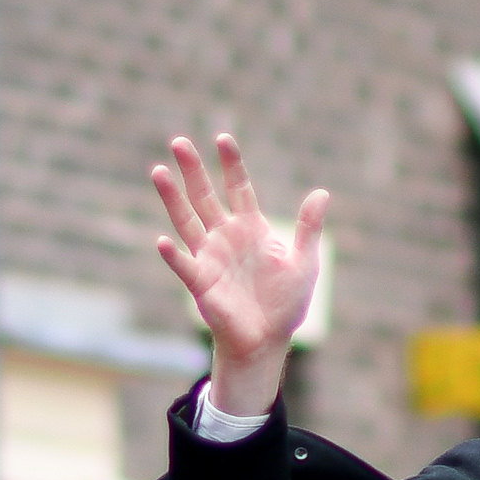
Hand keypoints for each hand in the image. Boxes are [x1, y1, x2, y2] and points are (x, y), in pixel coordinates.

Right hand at [151, 133, 329, 419]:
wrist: (268, 340)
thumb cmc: (285, 303)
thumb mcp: (304, 262)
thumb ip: (308, 228)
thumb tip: (321, 193)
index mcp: (251, 228)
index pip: (238, 188)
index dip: (231, 164)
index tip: (222, 139)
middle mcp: (225, 237)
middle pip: (205, 196)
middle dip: (192, 170)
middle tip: (178, 142)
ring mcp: (210, 258)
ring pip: (186, 221)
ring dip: (172, 198)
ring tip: (158, 172)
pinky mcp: (201, 283)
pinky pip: (185, 266)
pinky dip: (173, 255)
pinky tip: (163, 241)